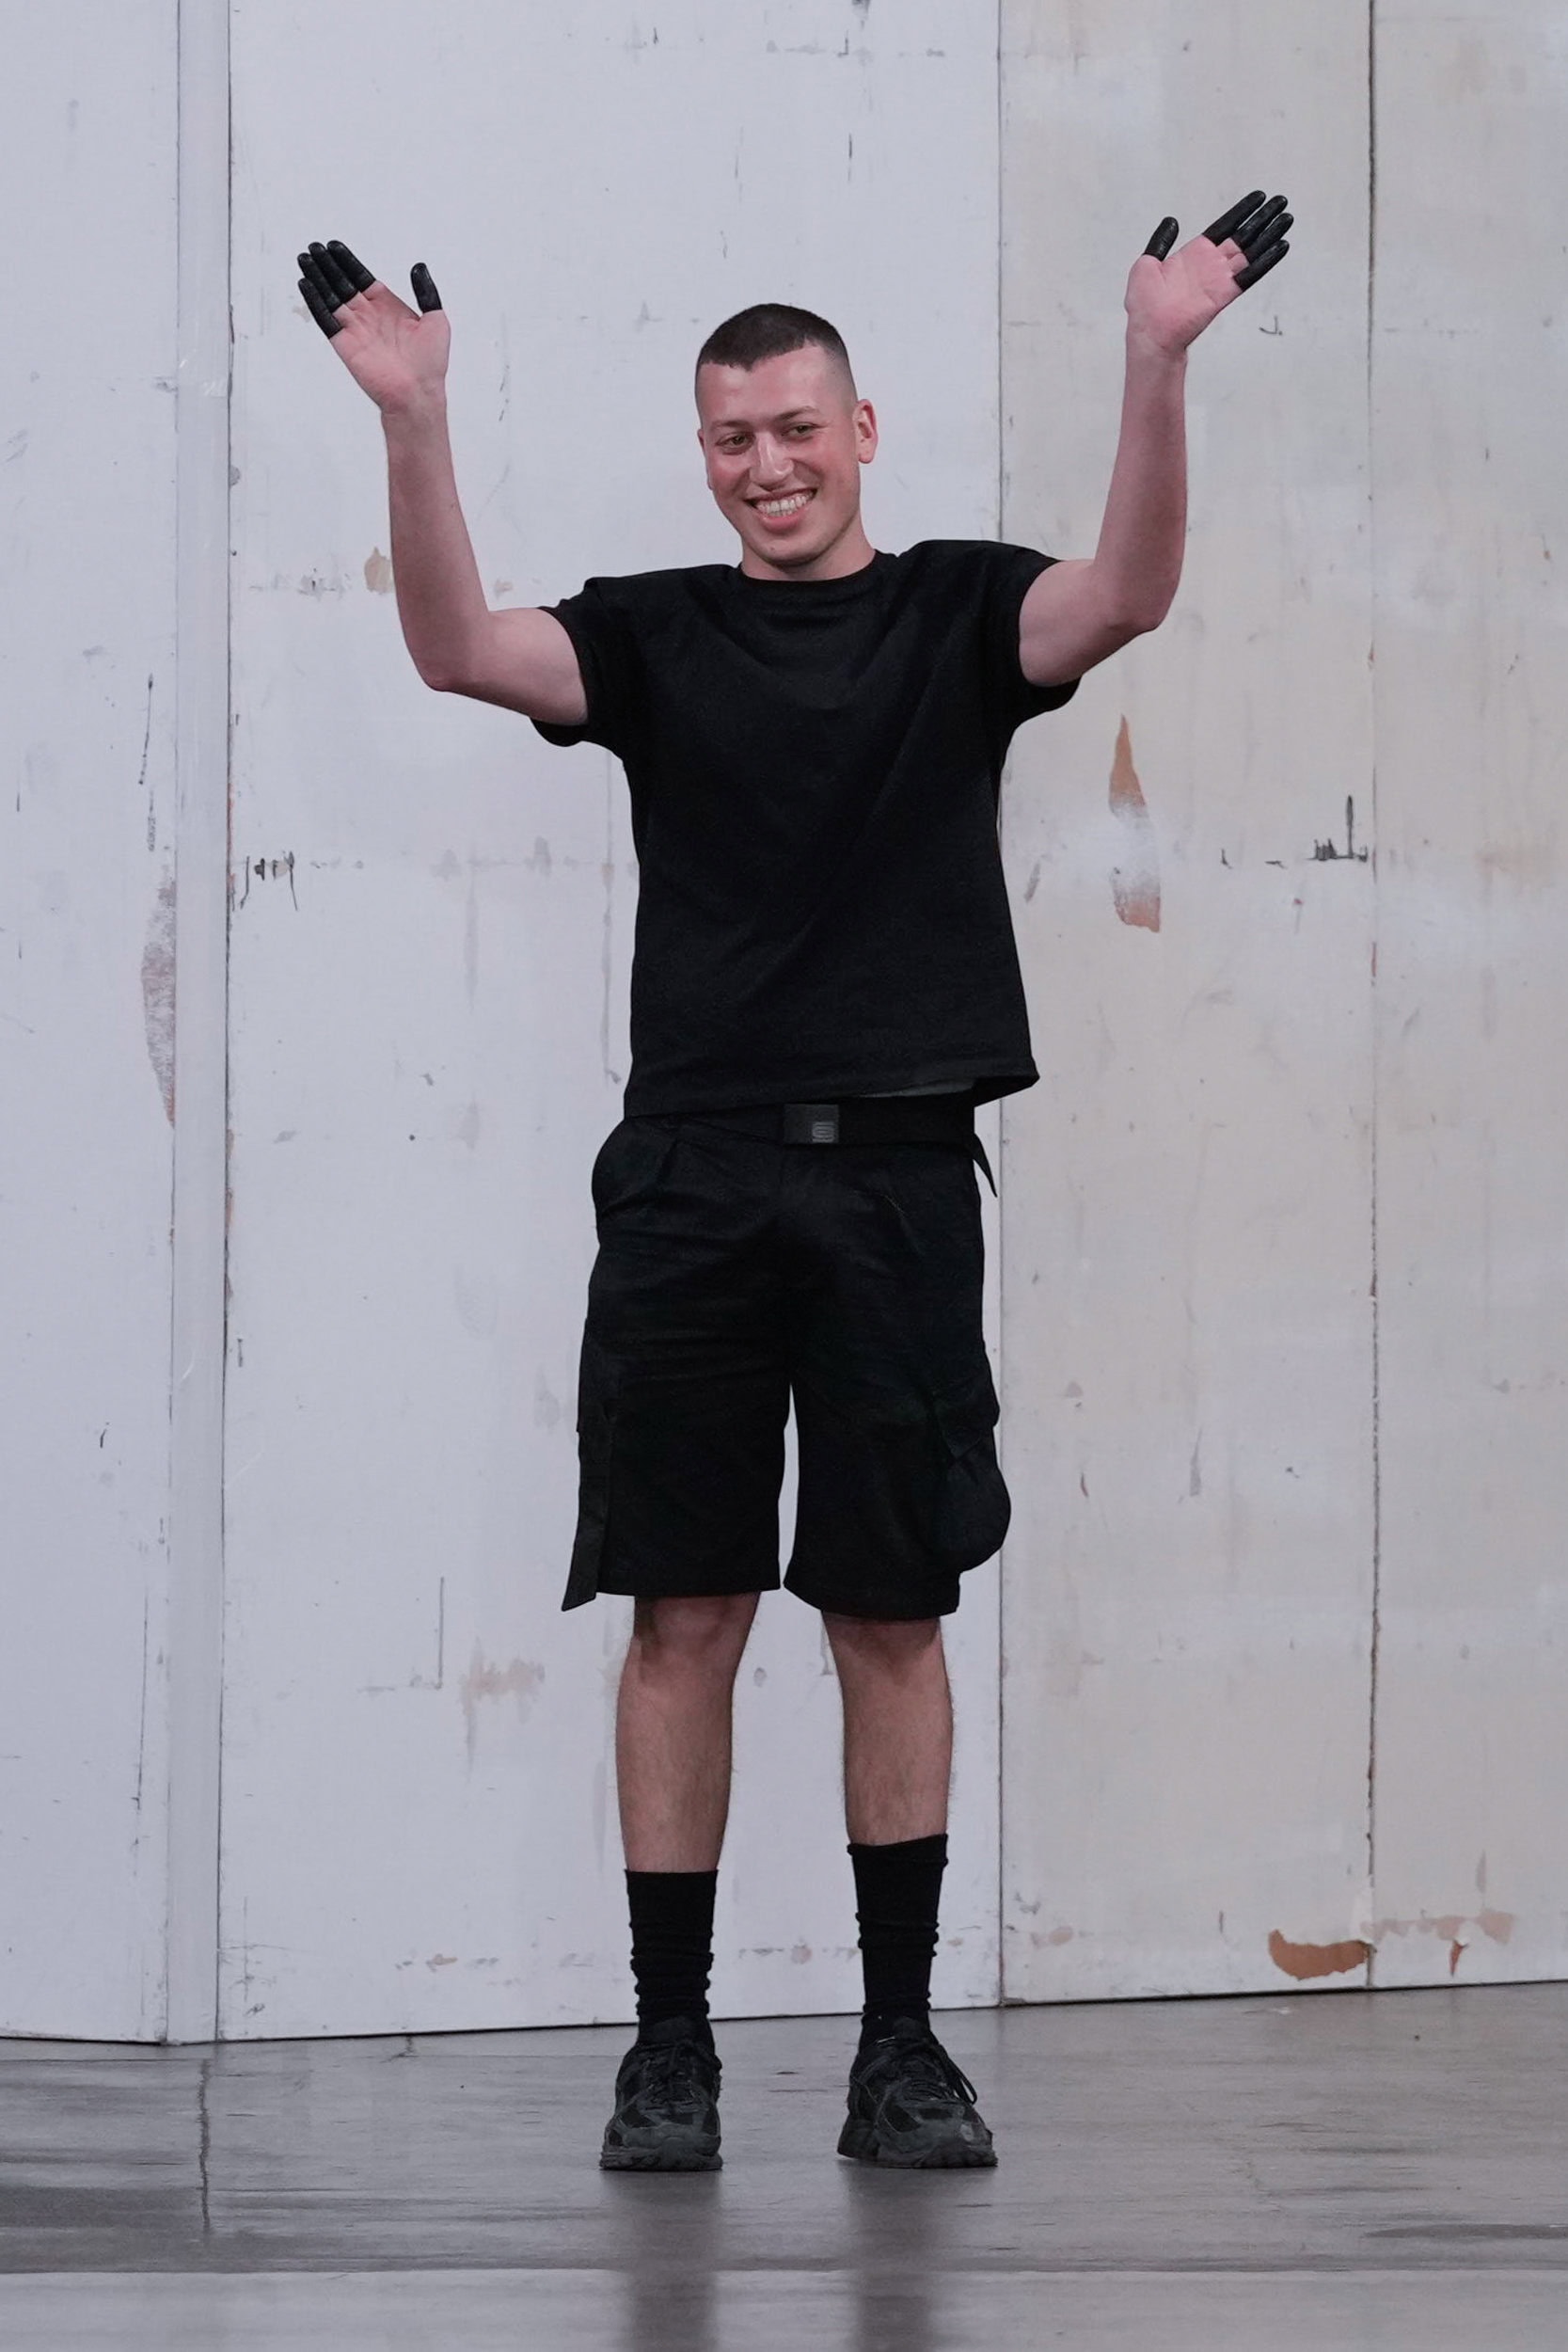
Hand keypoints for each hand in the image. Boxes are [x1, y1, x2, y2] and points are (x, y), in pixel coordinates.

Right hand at [297, 239, 448, 411]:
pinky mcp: (344, 344)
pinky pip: (326, 319)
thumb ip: (426, 292)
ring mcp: (355, 329)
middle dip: (328, 264)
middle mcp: (369, 316)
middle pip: (343, 283)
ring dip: (317, 276)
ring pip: (331, 296)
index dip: (347, 262)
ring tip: (306, 259)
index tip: (334, 247)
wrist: (418, 392)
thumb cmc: (430, 364)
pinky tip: (306, 284)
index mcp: (388, 307)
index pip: (362, 278)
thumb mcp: (436, 320)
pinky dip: (315, 301)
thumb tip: (418, 267)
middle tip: (315, 247)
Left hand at [1124, 190, 1291, 357]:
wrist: (1149, 332)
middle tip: (1281, 202)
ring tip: (1287, 218)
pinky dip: (1266, 260)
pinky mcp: (1224, 294)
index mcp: (1194, 255)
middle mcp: (1211, 265)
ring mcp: (1219, 279)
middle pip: (1244, 235)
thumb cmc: (1144, 306)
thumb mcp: (1146, 264)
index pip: (1224, 227)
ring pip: (1251, 251)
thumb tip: (1171, 221)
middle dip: (1263, 218)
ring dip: (1270, 234)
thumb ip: (1161, 241)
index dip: (1242, 212)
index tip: (1259, 198)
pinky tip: (1281, 246)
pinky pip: (1249, 274)